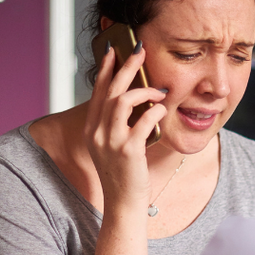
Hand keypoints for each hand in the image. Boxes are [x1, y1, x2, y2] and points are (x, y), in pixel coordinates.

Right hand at [83, 41, 166, 210]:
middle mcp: (96, 133)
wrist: (123, 204)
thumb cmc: (123, 175)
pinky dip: (155, 111)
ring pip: (122, 101)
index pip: (98, 92)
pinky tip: (163, 109)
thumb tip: (131, 99)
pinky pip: (143, 121)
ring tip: (160, 90)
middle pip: (110, 90)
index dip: (107, 69)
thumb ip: (116, 125)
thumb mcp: (112, 147)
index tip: (114, 50)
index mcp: (91, 129)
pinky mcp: (127, 151)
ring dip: (144, 90)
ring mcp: (110, 142)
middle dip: (126, 66)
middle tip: (140, 50)